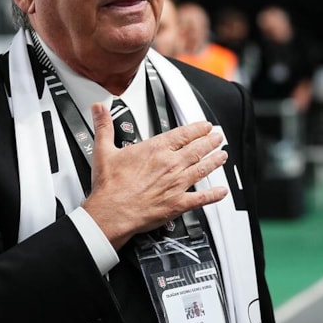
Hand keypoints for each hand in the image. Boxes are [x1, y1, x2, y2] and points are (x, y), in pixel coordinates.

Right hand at [82, 102, 228, 249]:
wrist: (112, 212)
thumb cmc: (110, 187)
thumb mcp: (103, 150)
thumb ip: (104, 126)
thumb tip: (100, 109)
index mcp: (155, 150)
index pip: (182, 134)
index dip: (197, 128)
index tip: (205, 126)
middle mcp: (170, 165)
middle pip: (197, 149)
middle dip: (210, 142)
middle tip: (218, 137)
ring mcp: (176, 184)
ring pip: (203, 169)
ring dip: (215, 161)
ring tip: (223, 156)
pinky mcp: (178, 203)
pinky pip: (201, 198)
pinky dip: (214, 195)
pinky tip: (222, 191)